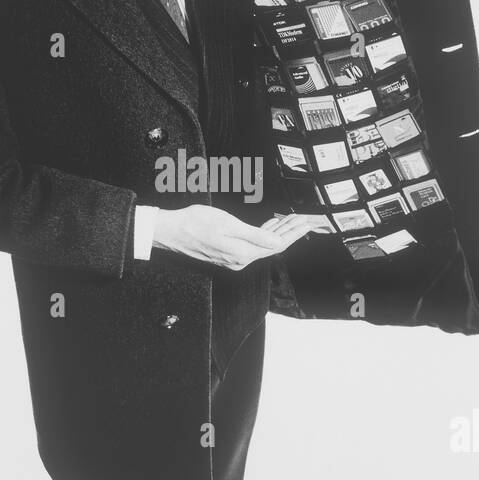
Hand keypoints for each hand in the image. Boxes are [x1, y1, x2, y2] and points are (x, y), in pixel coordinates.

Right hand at [152, 205, 316, 269]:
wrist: (171, 231)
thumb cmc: (196, 224)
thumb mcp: (229, 225)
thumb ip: (255, 236)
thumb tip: (277, 244)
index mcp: (242, 254)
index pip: (276, 245)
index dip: (293, 233)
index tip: (306, 223)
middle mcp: (240, 260)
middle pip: (272, 246)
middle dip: (290, 232)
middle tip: (305, 219)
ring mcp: (233, 258)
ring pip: (263, 245)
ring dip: (279, 232)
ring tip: (292, 220)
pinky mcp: (227, 253)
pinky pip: (252, 244)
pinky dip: (264, 234)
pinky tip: (270, 225)